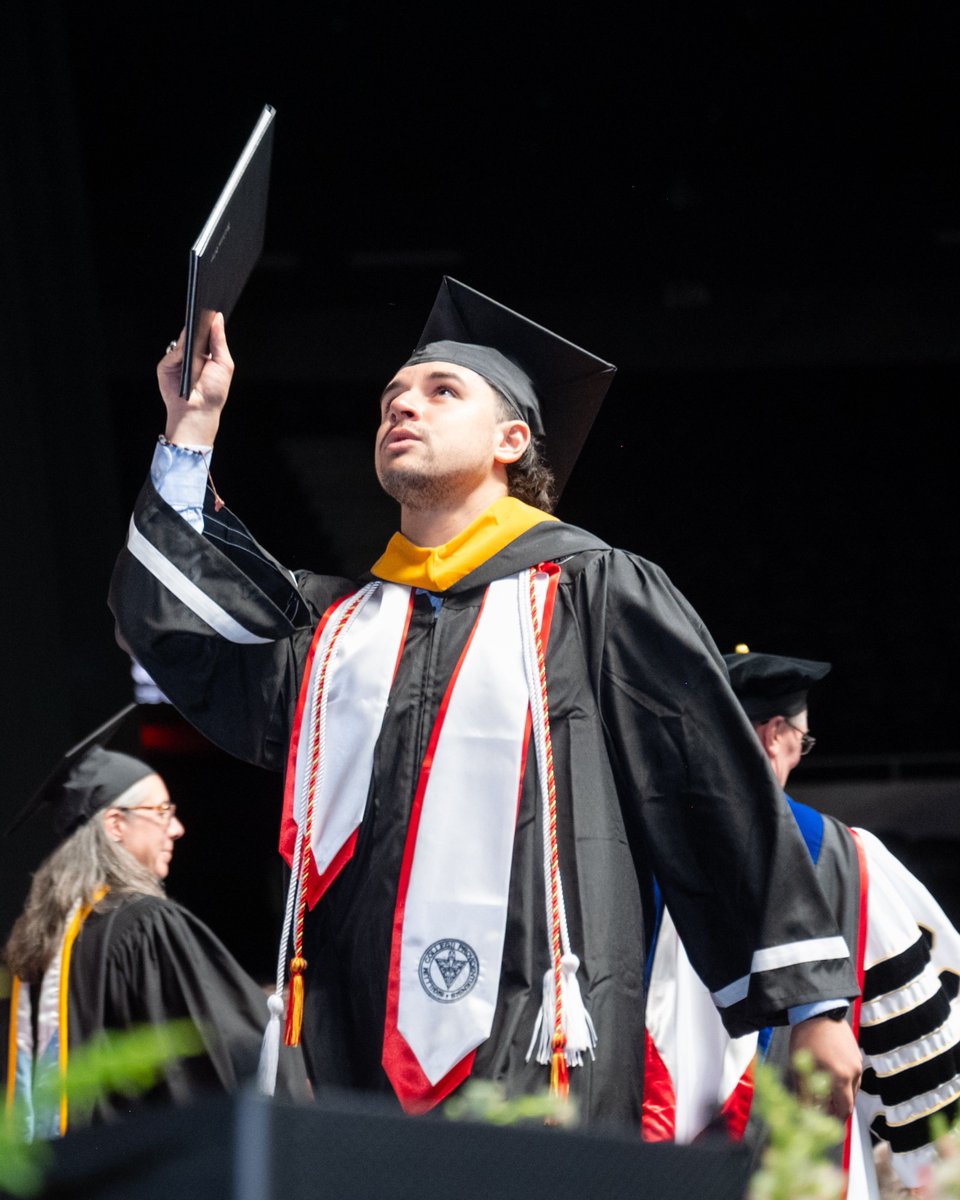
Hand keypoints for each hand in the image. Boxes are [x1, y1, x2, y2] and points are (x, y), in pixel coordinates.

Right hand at [158, 312, 234, 445]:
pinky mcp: (166, 366)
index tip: (211, 309)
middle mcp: (191, 356)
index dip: (207, 323)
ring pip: (181, 341)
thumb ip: (219, 341)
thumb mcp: (223, 363)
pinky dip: (180, 351)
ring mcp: (177, 360)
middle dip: (197, 324)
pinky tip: (186, 351)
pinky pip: (173, 353)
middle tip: (202, 311)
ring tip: (196, 328)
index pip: (205, 334)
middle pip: (192, 334)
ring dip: (188, 335)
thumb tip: (217, 318)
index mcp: (206, 355)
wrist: (198, 410)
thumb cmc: (213, 391)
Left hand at [788, 1015, 861, 1120]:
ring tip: (826, 1093)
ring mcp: (856, 1063)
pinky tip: (831, 1076)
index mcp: (840, 1078)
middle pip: (850, 1101)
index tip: (828, 1124)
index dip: (836, 1119)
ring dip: (841, 1094)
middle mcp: (853, 1073)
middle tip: (825, 1110)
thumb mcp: (801, 1066)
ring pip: (852, 1088)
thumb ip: (806, 1092)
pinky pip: (853, 1075)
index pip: (844, 1109)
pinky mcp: (856, 1054)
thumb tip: (806, 1111)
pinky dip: (844, 1081)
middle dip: (838, 1108)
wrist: (818, 1011)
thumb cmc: (806, 1037)